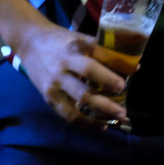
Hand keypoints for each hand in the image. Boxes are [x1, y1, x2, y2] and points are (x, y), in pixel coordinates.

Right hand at [14, 22, 129, 129]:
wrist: (30, 42)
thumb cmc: (63, 39)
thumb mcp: (82, 39)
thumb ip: (105, 52)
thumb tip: (134, 67)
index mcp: (73, 52)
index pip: (91, 68)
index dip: (107, 78)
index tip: (123, 85)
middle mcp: (62, 70)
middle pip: (83, 92)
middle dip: (104, 104)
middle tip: (122, 111)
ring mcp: (53, 85)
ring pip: (75, 107)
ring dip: (96, 118)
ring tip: (114, 121)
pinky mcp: (48, 97)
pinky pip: (66, 114)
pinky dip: (84, 123)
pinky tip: (101, 125)